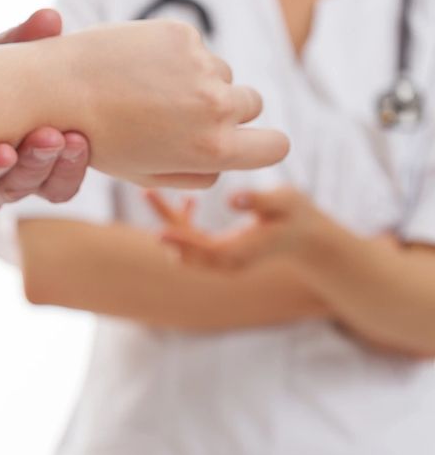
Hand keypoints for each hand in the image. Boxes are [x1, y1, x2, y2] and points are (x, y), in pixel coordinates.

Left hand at [53, 20, 289, 187]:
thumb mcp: (148, 172)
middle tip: (180, 112)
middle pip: (252, 105)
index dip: (264, 144)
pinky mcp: (182, 34)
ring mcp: (202, 66)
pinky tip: (134, 67)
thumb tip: (232, 156)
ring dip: (198, 80)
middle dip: (227, 109)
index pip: (276, 146)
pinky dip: (173, 56)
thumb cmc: (99, 140)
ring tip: (146, 91)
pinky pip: (194, 48)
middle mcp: (217, 106)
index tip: (246, 138)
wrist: (56, 91)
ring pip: (222, 74)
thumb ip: (198, 171)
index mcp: (213, 149)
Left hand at [156, 187, 331, 269]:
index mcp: (239, 253)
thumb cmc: (297, 216)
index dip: (182, 239)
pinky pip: (193, 241)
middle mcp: (226, 262)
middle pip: (186, 249)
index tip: (161, 229)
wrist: (307, 238)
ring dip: (169, 221)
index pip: (204, 250)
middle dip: (166, 223)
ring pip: (184, 245)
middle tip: (147, 192)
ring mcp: (221, 260)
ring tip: (150, 192)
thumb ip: (260, 201)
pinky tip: (189, 201)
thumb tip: (233, 199)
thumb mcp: (286, 203)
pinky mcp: (219, 253)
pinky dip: (185, 223)